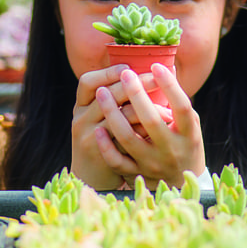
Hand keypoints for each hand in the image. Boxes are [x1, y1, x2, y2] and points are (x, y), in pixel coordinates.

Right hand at [70, 64, 163, 189]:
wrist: (90, 180)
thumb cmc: (102, 143)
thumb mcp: (98, 119)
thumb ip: (114, 100)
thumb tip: (145, 74)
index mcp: (81, 108)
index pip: (87, 82)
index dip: (108, 72)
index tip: (129, 67)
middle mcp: (81, 120)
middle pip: (107, 93)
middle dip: (135, 83)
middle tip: (155, 77)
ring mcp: (89, 139)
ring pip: (121, 115)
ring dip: (147, 107)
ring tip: (166, 107)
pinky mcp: (103, 157)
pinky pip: (127, 139)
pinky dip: (145, 131)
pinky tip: (161, 125)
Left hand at [94, 63, 204, 189]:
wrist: (181, 185)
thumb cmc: (184, 144)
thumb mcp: (189, 125)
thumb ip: (177, 102)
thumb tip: (164, 67)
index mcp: (188, 135)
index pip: (181, 107)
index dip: (169, 86)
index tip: (156, 66)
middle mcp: (171, 150)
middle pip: (151, 120)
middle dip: (136, 94)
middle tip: (126, 73)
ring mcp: (152, 164)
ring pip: (128, 138)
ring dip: (113, 113)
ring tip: (101, 92)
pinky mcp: (137, 174)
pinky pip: (117, 161)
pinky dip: (106, 145)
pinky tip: (98, 128)